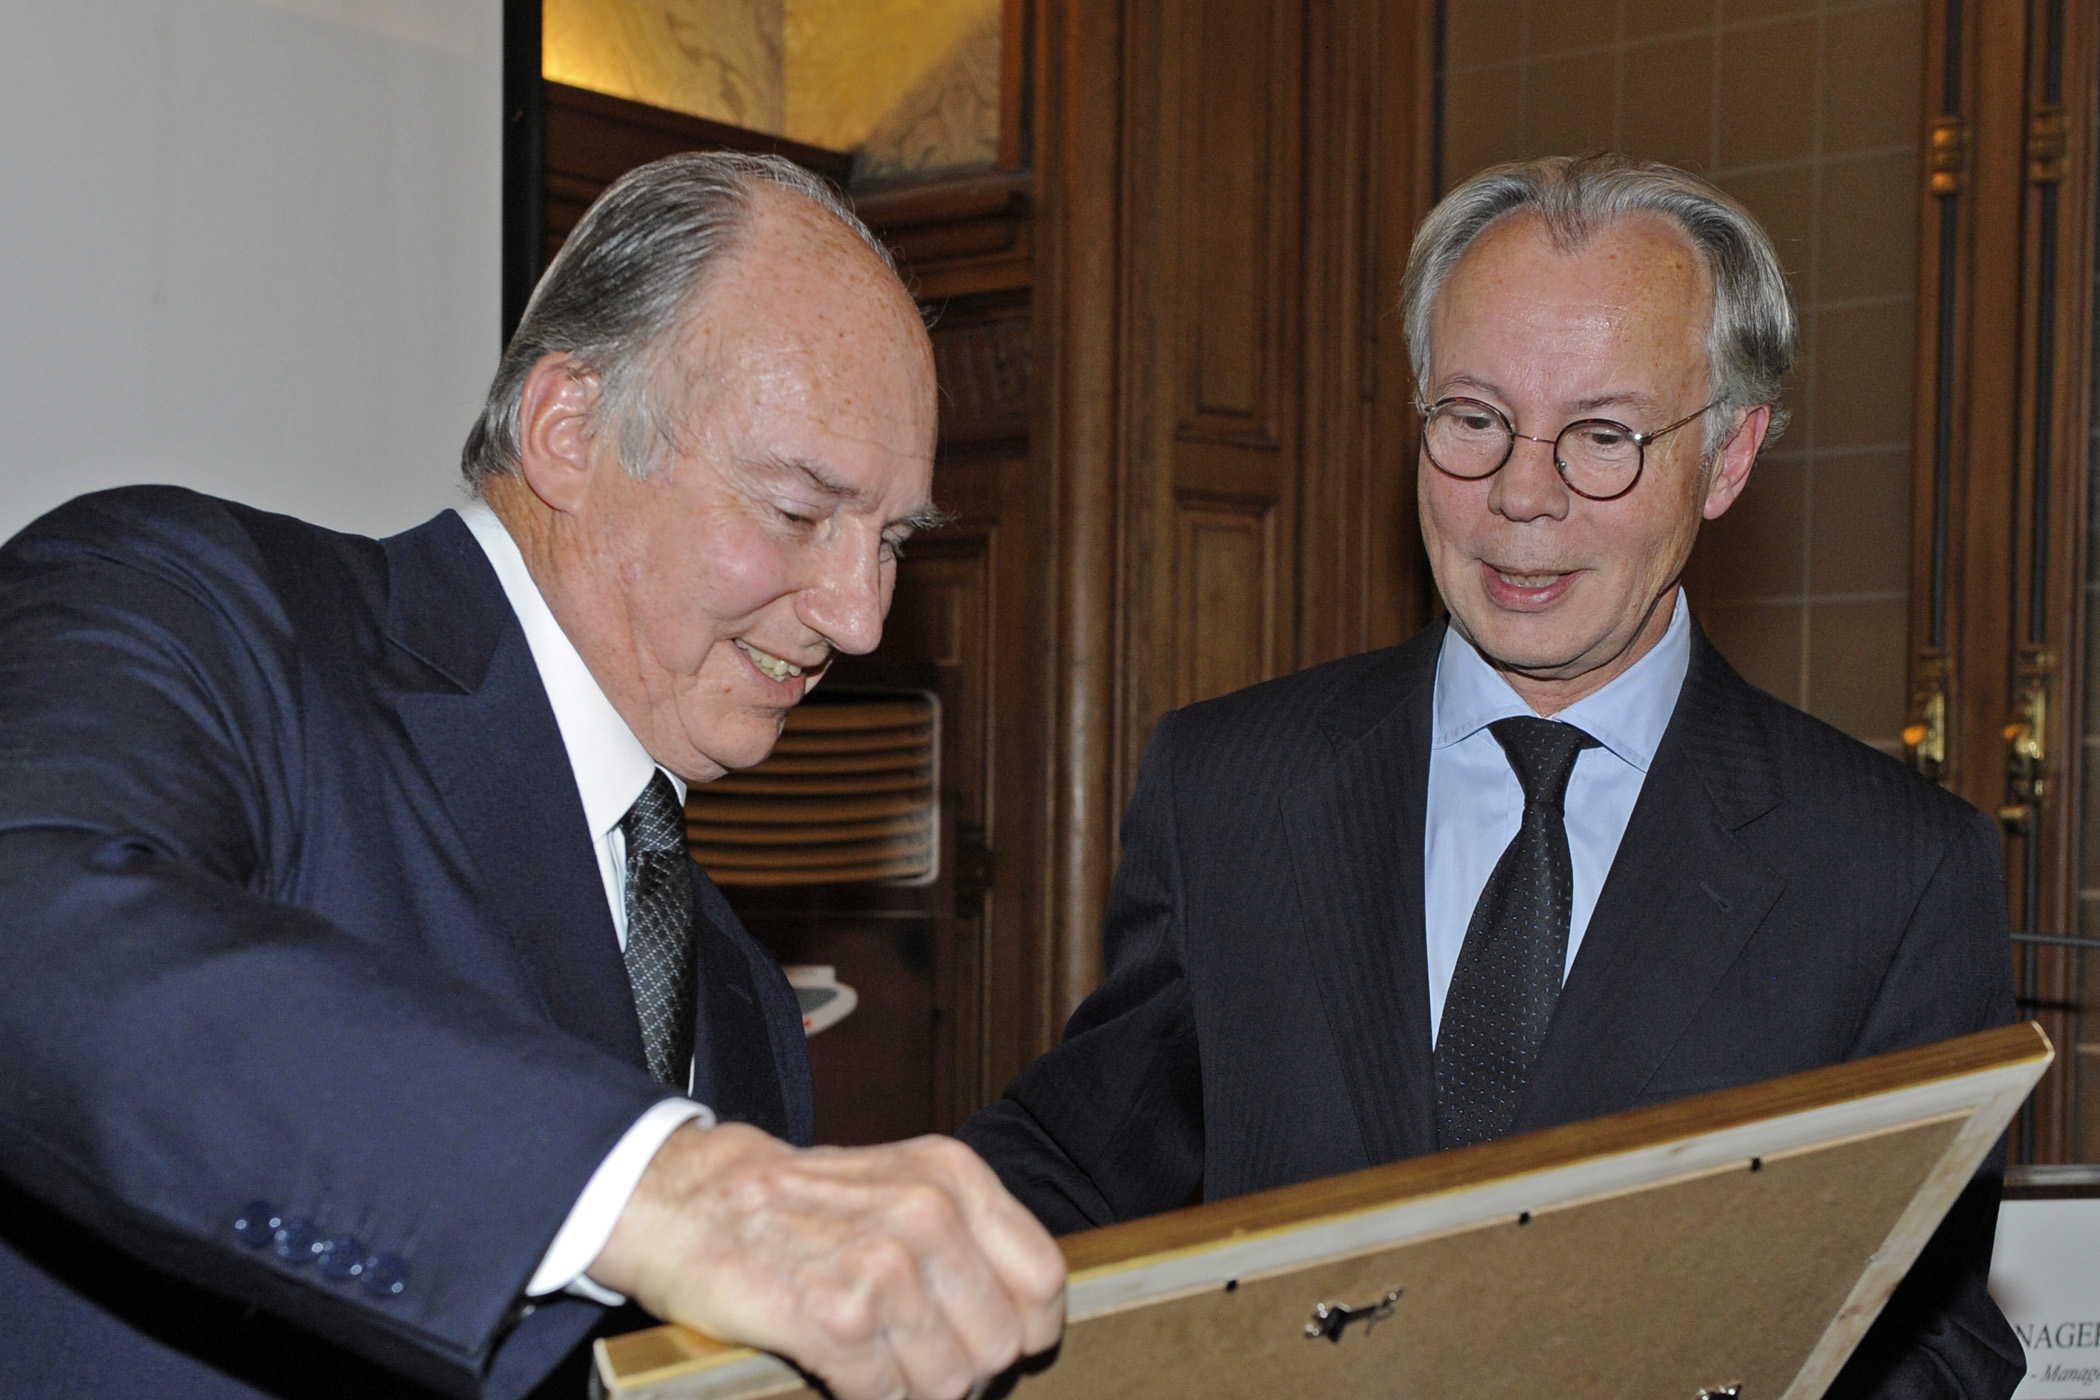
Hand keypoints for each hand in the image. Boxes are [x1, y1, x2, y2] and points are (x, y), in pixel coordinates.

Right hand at [588, 1122, 1066, 1399]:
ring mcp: (883, 1265)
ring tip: (872, 1358)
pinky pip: (886, 1397)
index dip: (1024, 1330)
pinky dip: (865, 1397)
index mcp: (955, 1177)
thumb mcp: (903, 1185)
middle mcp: (928, 1214)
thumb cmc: (802, 1205)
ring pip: (948, 1382)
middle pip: (1000, 1344)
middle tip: (912, 1356)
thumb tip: (1029, 1321)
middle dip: (963, 1369)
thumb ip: (969, 1237)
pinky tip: (839, 1368)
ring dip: (910, 1388)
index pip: (1043, 1283)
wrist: (691, 1201)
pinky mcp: (834, 1317)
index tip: (987, 1342)